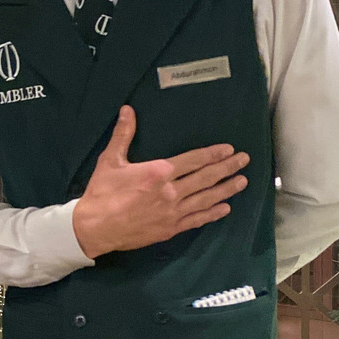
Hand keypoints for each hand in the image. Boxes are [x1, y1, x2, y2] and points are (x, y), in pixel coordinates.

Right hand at [72, 105, 249, 258]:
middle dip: (227, 168)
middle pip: (206, 178)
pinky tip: (224, 208)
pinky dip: (212, 213)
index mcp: (159, 172)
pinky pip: (196, 220)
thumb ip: (123, 134)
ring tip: (242, 182)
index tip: (229, 150)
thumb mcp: (111, 160)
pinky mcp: (170, 228)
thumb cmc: (102, 192)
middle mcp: (171, 192)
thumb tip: (127, 110)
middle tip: (244, 161)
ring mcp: (172, 212)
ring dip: (226, 189)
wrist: (94, 227)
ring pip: (206, 199)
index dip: (213, 154)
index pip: (193, 160)